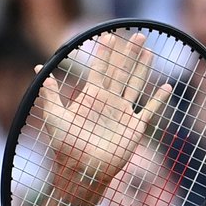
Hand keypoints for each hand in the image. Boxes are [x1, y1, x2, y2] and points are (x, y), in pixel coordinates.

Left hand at [38, 33, 171, 205]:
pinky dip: (158, 100)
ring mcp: (122, 114)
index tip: (109, 36)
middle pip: (120, 72)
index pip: (99, 69)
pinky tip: (165, 88)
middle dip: (127, 54)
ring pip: (135, 84)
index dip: (104, 53)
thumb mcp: (54, 117)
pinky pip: (149, 110)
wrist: (82, 170)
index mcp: (90, 97)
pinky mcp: (134, 127)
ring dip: (142, 68)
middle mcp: (107, 102)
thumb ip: (50, 94)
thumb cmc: (66, 146)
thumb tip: (39, 68)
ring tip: (148, 50)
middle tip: (136, 35)